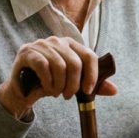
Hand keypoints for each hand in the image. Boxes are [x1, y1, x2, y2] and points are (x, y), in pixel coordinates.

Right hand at [0, 36, 117, 118]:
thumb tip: (115, 90)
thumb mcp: (73, 84)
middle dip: (73, 85)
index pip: (90, 56)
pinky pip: (43, 66)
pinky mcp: (27, 52)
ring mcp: (42, 44)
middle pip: (75, 63)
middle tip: (67, 96)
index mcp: (72, 45)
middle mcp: (58, 41)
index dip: (92, 75)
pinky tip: (46, 88)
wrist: (23, 90)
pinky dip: (47, 81)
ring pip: (60, 66)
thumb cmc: (50, 84)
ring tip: (55, 93)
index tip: (89, 91)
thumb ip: (92, 85)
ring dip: (59, 85)